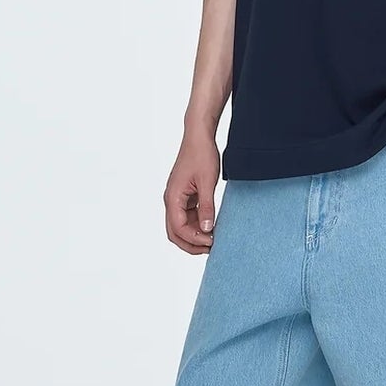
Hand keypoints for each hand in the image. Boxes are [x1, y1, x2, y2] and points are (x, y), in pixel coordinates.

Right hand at [165, 136, 219, 253]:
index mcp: (173, 197)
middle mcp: (171, 200)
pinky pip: (188, 217)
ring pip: (181, 226)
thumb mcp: (208, 182)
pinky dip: (198, 225)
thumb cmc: (201, 154)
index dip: (194, 239)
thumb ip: (207, 207)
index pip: (178, 228)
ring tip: (214, 240)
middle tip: (211, 248)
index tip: (211, 242)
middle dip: (191, 243)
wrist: (199, 137)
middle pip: (175, 232)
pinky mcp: (185, 196)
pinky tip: (212, 227)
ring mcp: (177, 199)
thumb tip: (207, 229)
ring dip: (195, 235)